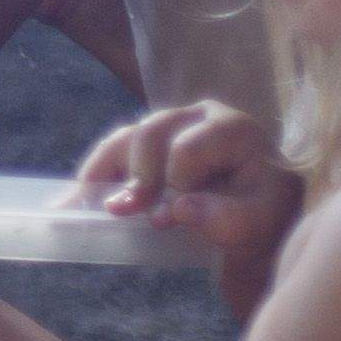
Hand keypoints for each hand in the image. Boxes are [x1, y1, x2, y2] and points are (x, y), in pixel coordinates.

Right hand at [74, 100, 298, 308]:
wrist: (261, 219)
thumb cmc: (265, 217)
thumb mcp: (259, 224)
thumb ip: (227, 218)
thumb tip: (178, 208)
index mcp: (233, 129)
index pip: (188, 147)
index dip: (173, 182)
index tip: (170, 217)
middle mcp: (199, 116)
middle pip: (150, 134)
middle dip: (137, 176)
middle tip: (132, 212)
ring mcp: (169, 125)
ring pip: (125, 139)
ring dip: (110, 176)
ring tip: (100, 209)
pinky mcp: (148, 143)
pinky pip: (111, 152)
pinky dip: (94, 177)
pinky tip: (76, 202)